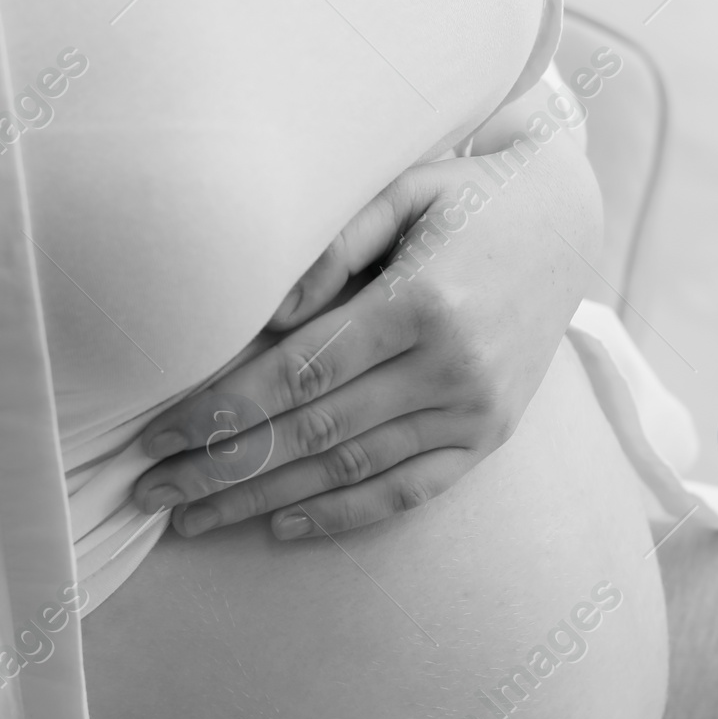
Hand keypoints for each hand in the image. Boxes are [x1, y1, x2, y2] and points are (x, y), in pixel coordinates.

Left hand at [132, 102, 601, 541]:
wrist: (567, 221)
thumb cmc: (467, 196)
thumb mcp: (403, 192)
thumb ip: (332, 248)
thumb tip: (264, 318)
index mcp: (422, 302)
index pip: (299, 374)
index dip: (221, 411)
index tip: (156, 435)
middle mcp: (452, 367)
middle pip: (313, 433)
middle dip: (222, 468)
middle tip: (150, 493)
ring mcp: (477, 409)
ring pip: (350, 470)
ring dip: (264, 501)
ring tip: (193, 519)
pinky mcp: (492, 434)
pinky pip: (409, 490)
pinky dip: (344, 515)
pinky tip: (282, 526)